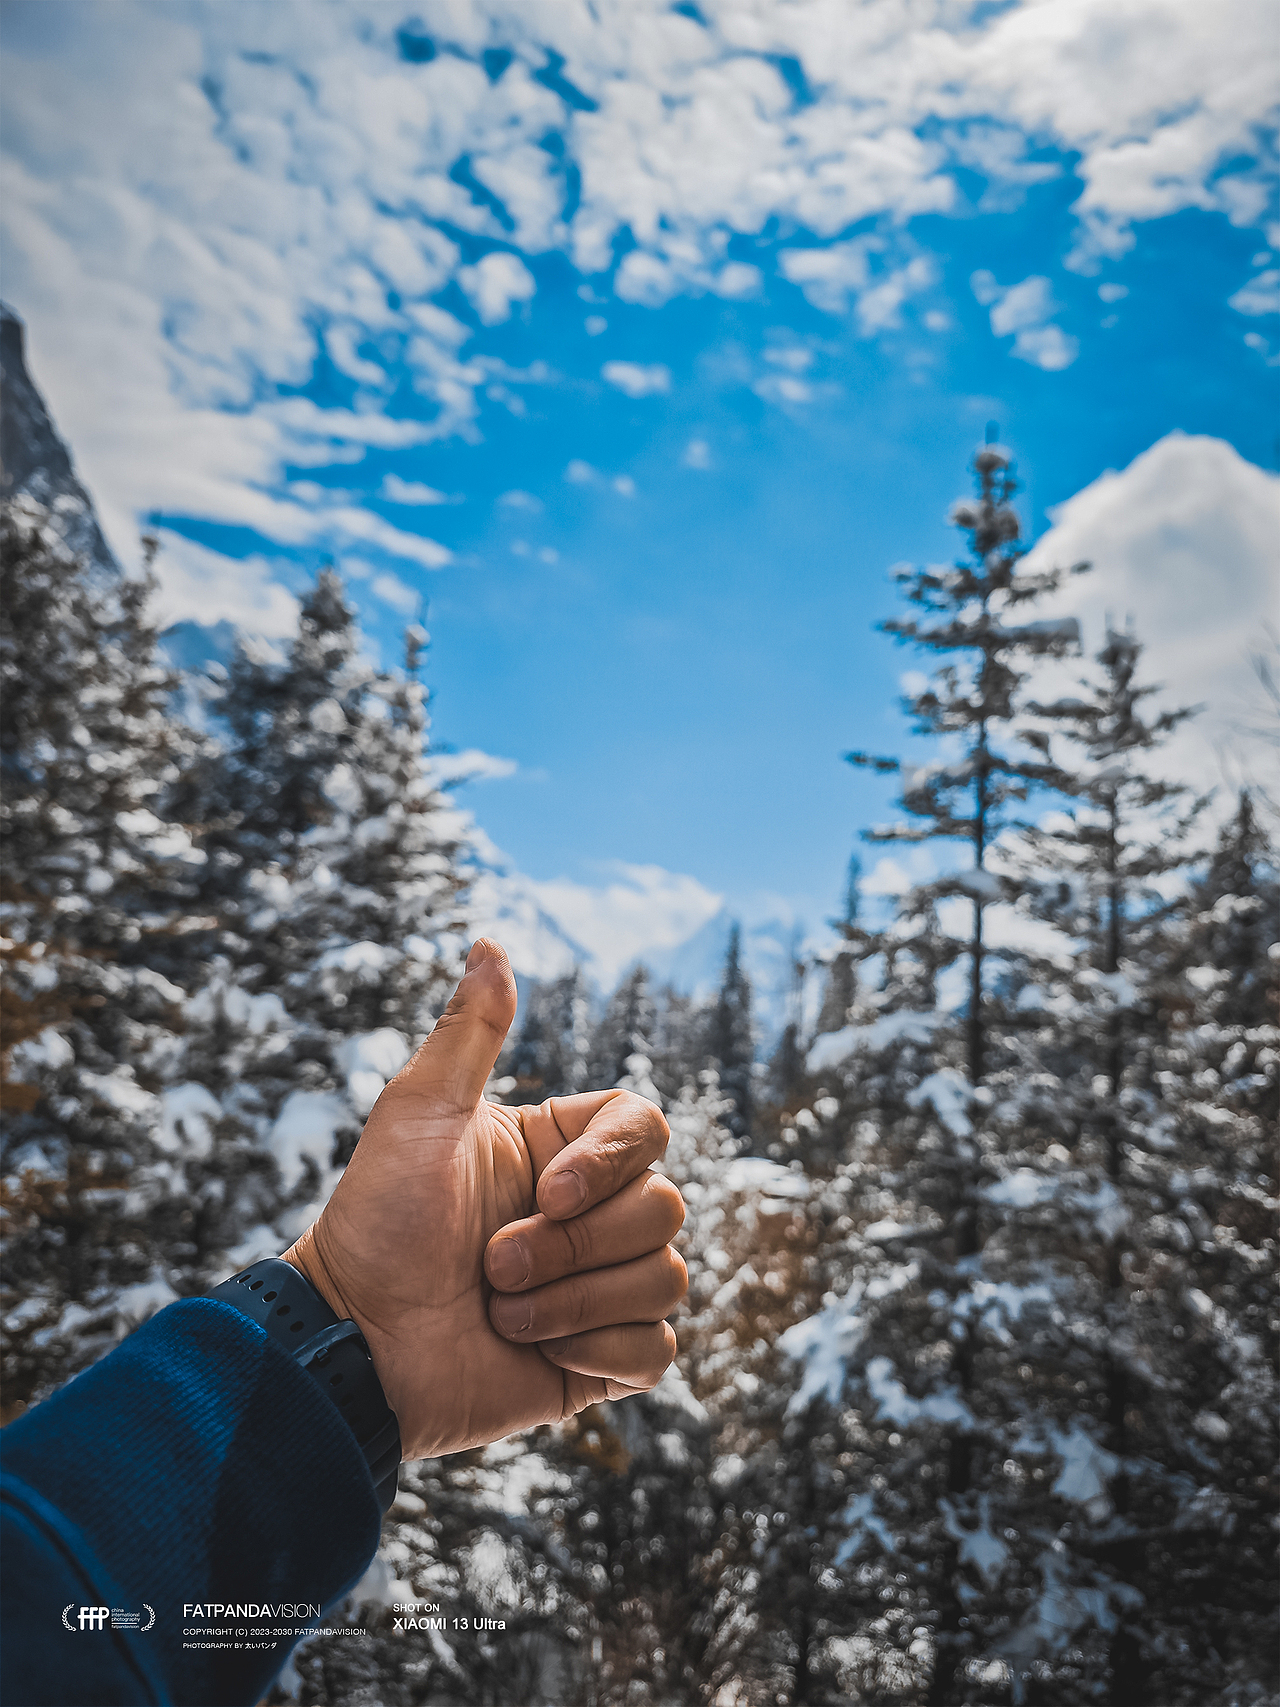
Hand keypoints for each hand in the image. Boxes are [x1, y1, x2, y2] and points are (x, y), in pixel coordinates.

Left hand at [282, 939, 686, 1458]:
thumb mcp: (418, 1114)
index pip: (648, 1128)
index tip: (549, 1190)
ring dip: (573, 1301)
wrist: (353, 1347)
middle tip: (492, 1264)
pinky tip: (539, 1354)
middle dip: (573, 1246)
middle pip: (662, 1208)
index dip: (613, 1161)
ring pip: (664, 1277)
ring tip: (501, 1309)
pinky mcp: (598, 1359)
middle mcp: (587, 1214)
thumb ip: (468, 1033)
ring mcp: (597, 1288)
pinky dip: (599, 1350)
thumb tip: (490, 944)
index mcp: (559, 1151)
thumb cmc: (377, 1223)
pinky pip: (657, 1348)